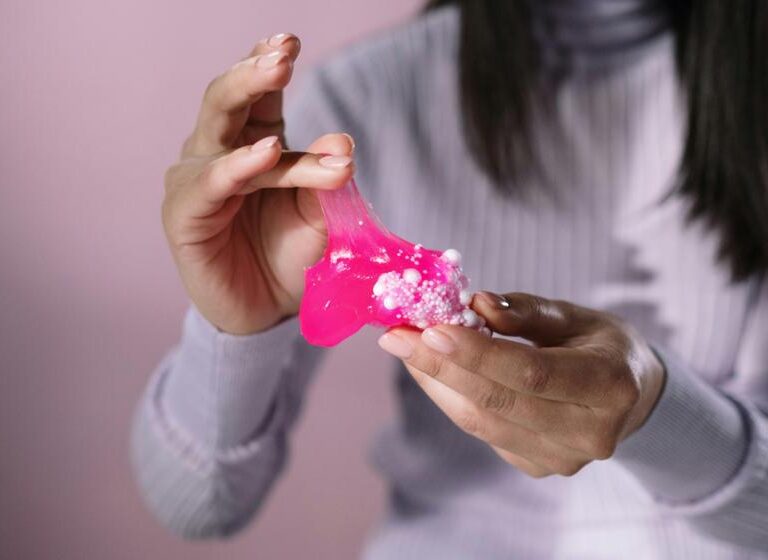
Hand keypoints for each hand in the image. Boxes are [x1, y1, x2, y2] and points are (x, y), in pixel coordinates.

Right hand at [162, 33, 355, 333]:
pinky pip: (212, 184)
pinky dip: (238, 165)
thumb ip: (327, 180)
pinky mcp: (185, 214)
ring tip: (282, 75)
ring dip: (252, 101)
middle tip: (284, 52)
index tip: (290, 40)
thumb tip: (342, 141)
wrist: (267, 311)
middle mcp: (220, 152)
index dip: (269, 62)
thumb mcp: (319, 215)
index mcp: (255, 143)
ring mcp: (198, 180)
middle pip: (228, 99)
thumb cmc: (290, 256)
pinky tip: (266, 151)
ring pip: (225, 134)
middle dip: (254, 71)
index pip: (259, 95)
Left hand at [377, 292, 665, 476]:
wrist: (632, 397)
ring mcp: (564, 458)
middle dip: (439, 367)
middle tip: (394, 336)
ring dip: (436, 383)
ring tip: (403, 347)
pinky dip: (451, 399)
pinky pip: (483, 432)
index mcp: (611, 385)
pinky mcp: (538, 466)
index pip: (532, 373)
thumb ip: (525, 312)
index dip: (477, 353)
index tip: (429, 329)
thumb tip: (474, 306)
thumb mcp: (575, 315)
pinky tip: (432, 370)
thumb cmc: (600, 345)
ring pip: (482, 423)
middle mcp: (591, 433)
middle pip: (499, 403)